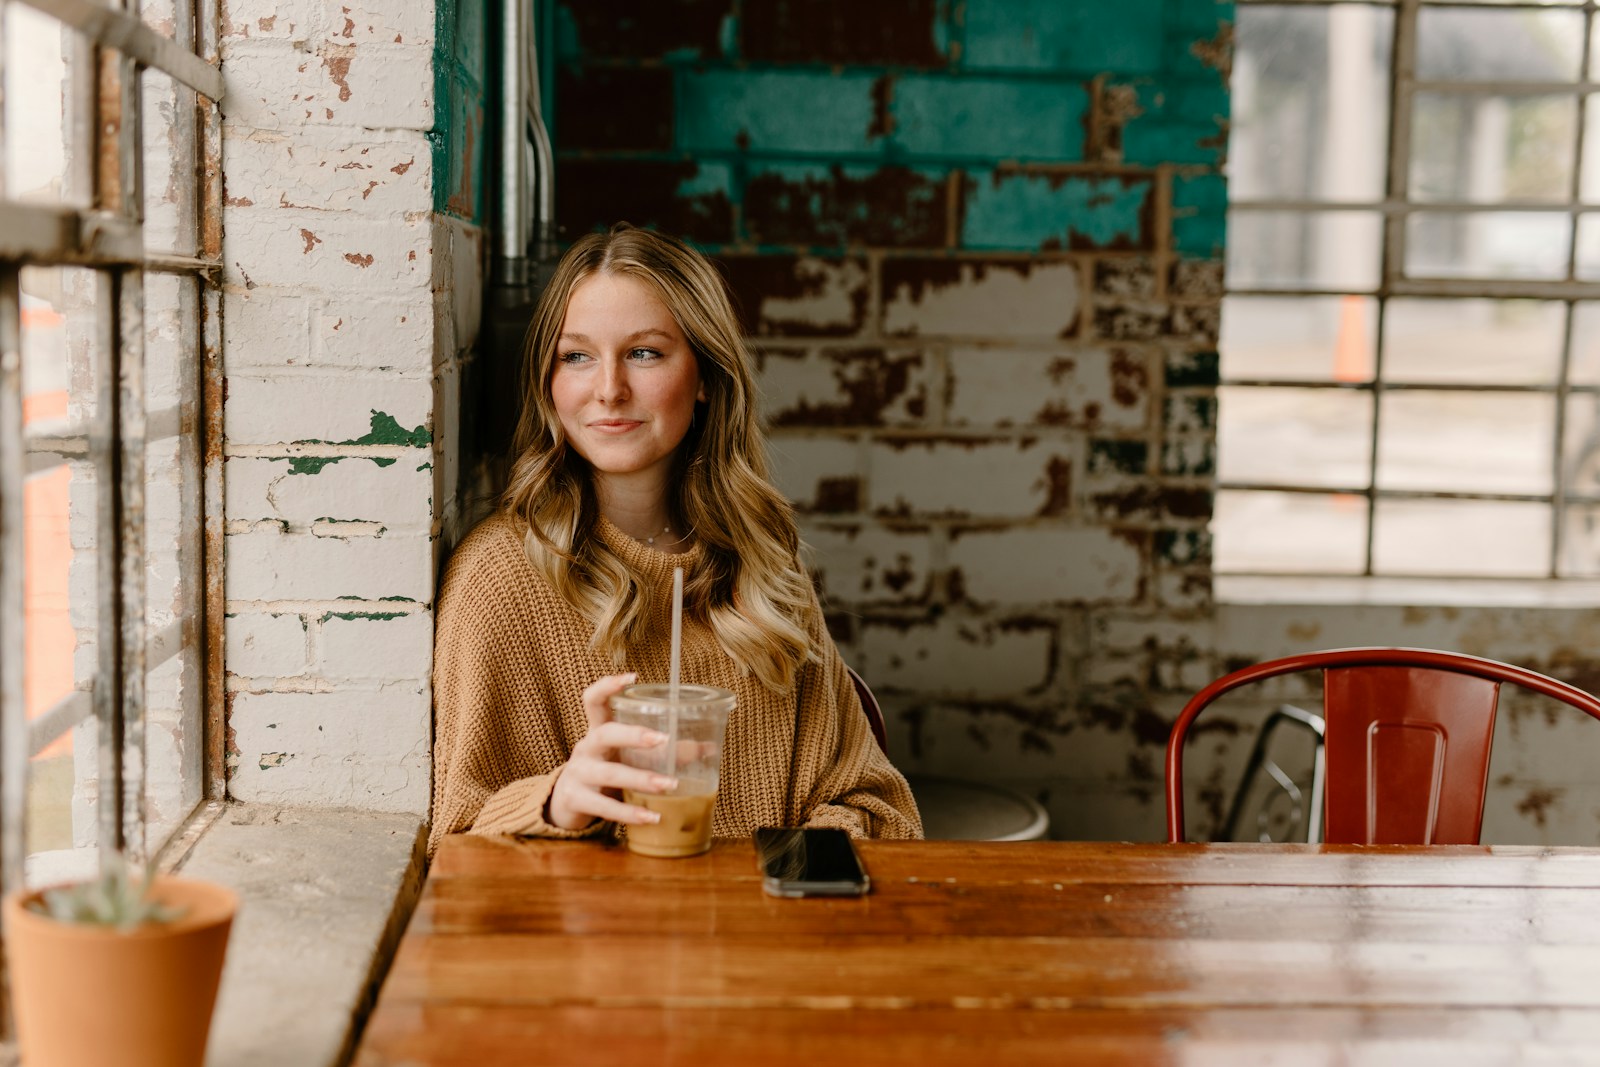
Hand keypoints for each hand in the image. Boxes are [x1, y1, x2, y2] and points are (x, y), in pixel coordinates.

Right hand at [546, 673, 678, 830]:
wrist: (564, 805)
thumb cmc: (604, 772)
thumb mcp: (625, 757)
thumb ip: (662, 752)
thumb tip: (708, 748)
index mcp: (597, 730)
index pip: (593, 700)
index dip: (608, 685)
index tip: (632, 676)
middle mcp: (586, 748)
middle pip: (605, 734)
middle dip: (633, 735)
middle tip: (663, 739)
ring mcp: (578, 774)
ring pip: (610, 773)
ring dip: (642, 779)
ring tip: (670, 785)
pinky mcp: (576, 800)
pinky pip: (605, 806)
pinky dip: (630, 813)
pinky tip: (652, 817)